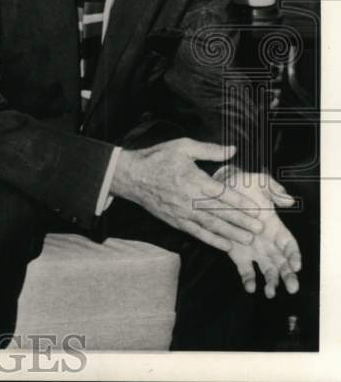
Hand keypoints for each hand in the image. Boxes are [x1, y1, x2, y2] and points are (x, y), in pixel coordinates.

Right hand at [111, 139, 264, 251]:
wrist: (131, 176)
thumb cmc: (157, 158)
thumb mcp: (182, 146)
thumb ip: (209, 149)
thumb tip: (233, 149)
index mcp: (193, 179)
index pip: (222, 193)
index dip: (241, 202)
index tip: (257, 209)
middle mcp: (189, 198)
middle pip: (220, 212)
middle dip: (241, 221)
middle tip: (260, 229)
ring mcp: (182, 212)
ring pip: (211, 225)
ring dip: (231, 233)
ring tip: (248, 239)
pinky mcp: (175, 221)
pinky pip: (197, 233)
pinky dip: (212, 240)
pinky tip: (226, 246)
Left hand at [215, 168, 301, 297]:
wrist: (219, 188)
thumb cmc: (242, 185)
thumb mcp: (259, 182)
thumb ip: (274, 189)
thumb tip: (288, 199)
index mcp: (275, 227)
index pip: (290, 245)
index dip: (294, 255)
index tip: (296, 265)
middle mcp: (267, 241)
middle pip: (282, 262)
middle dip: (288, 275)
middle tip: (291, 288)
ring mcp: (253, 248)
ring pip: (266, 269)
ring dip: (270, 281)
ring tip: (271, 293)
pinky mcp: (237, 252)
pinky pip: (245, 269)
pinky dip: (248, 279)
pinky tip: (250, 288)